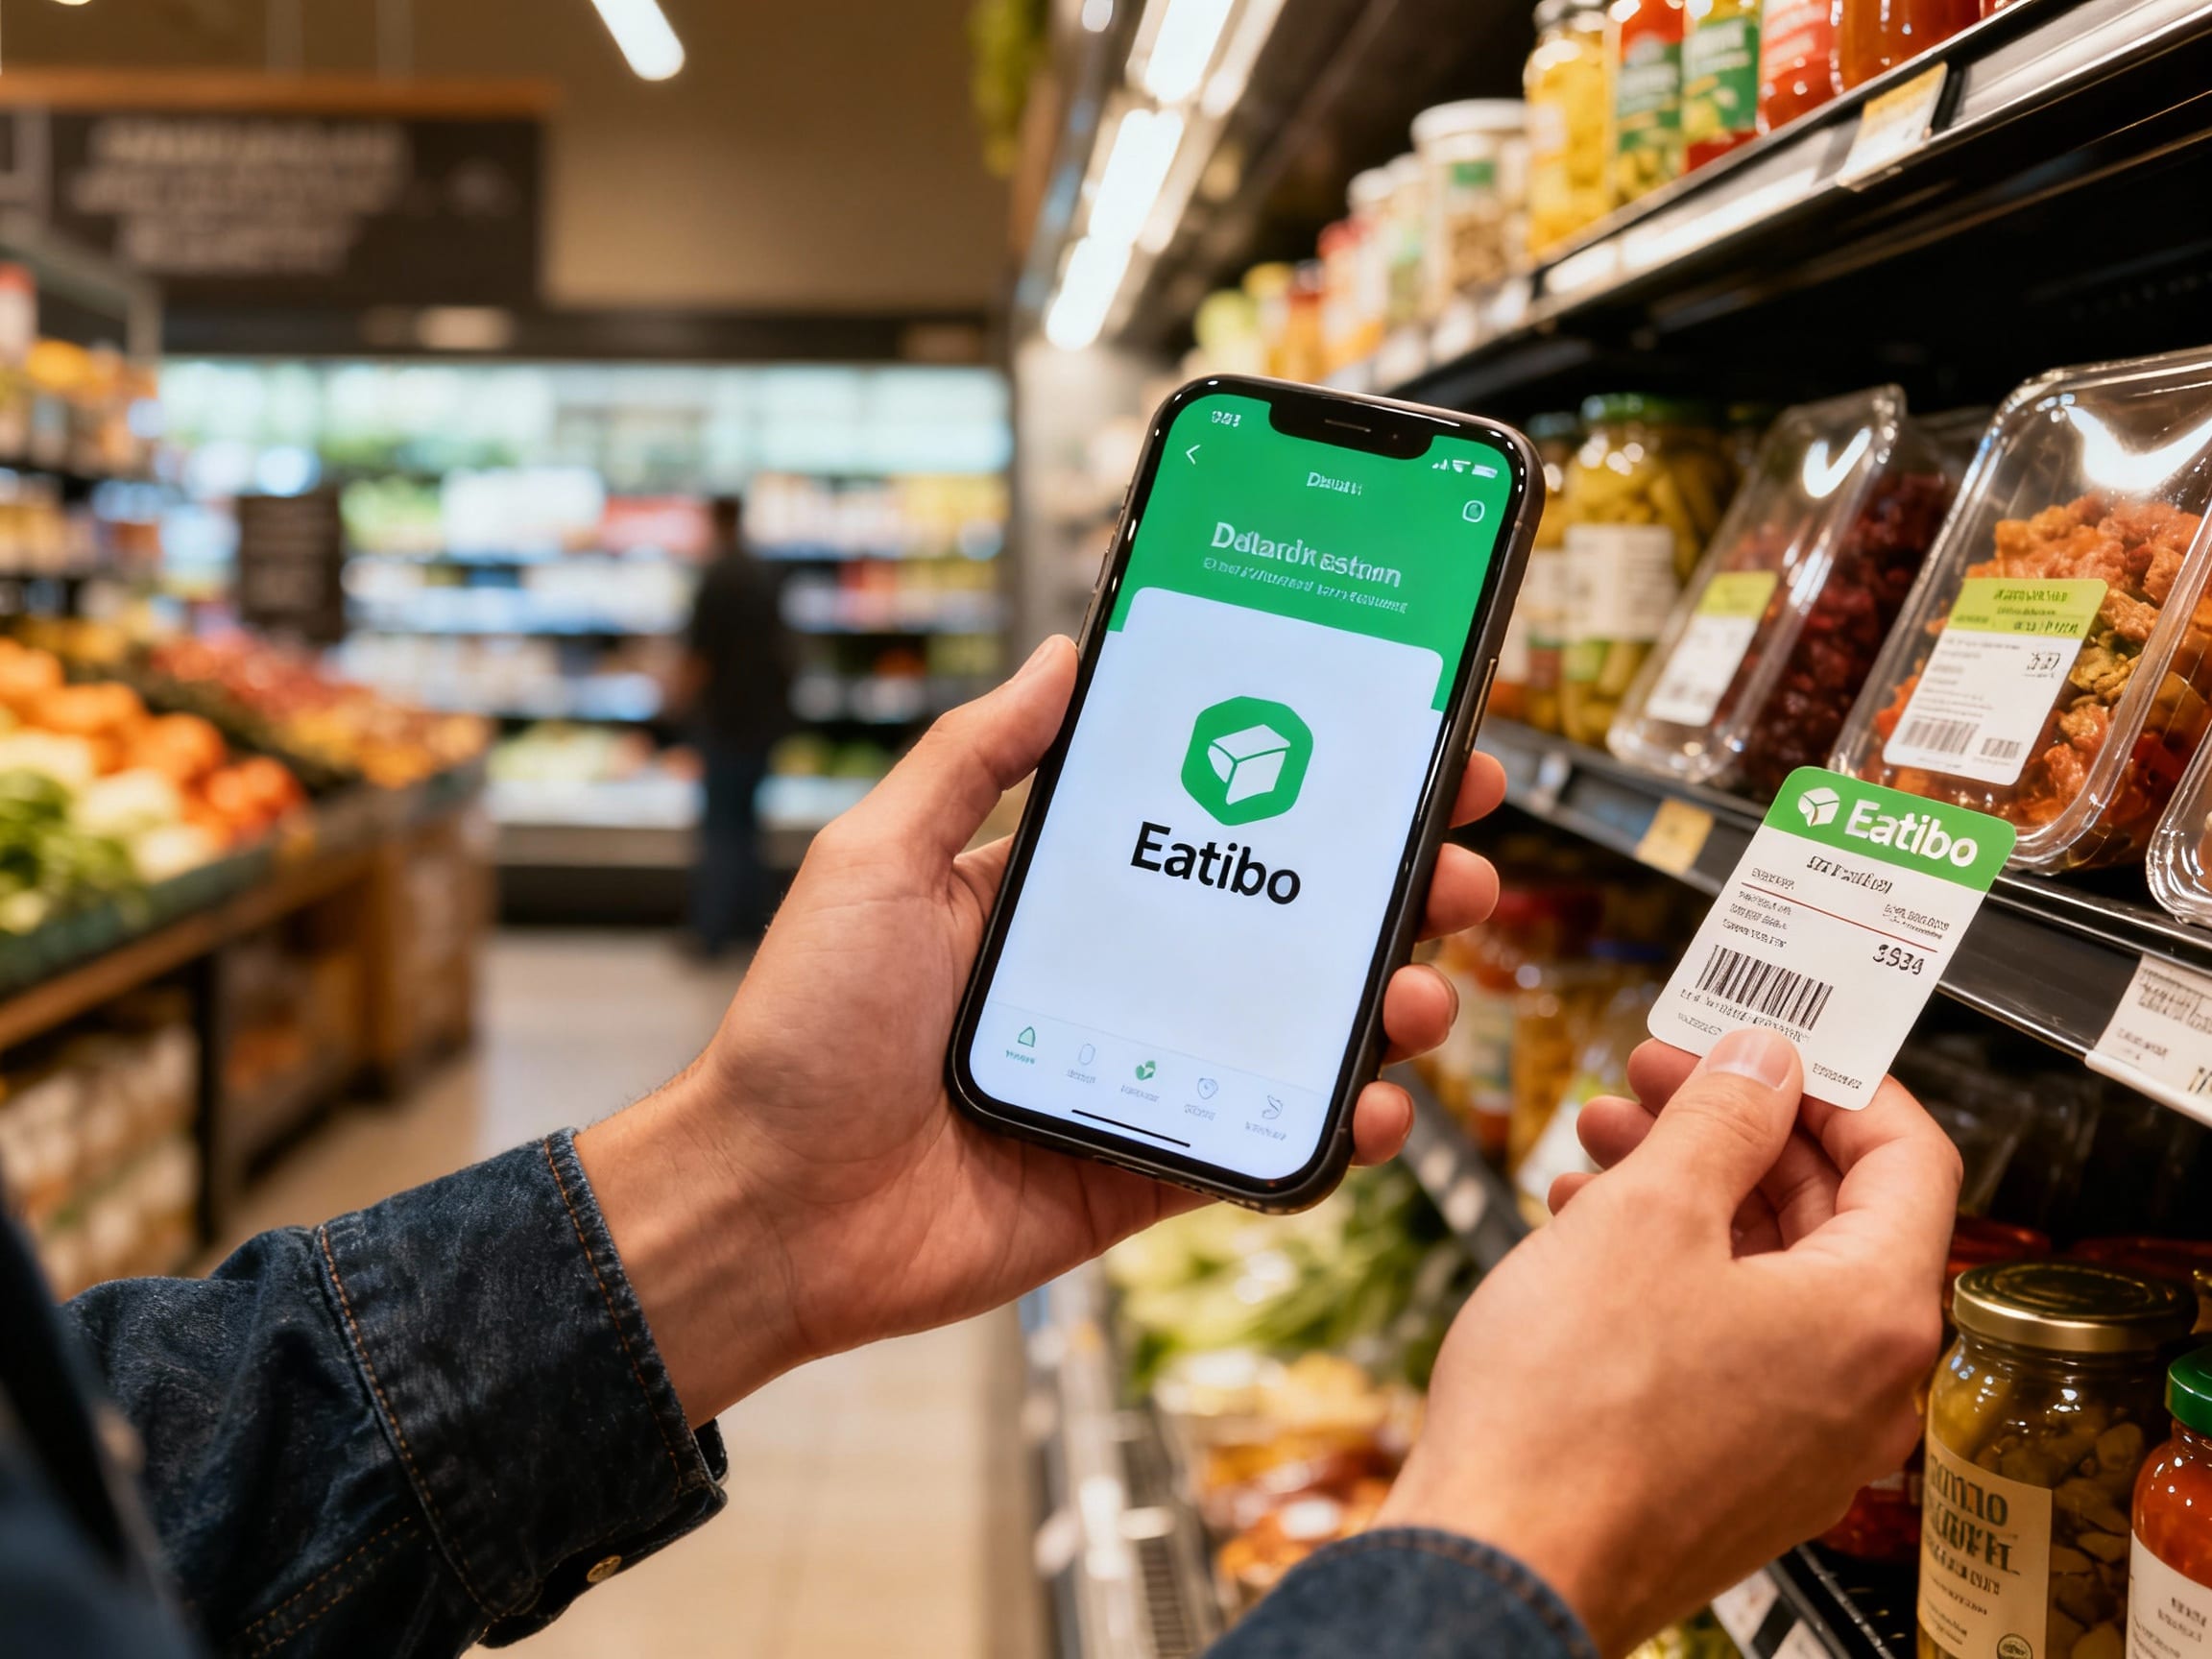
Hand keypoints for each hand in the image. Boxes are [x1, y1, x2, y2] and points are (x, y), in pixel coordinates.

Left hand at [580, 636, 1507, 1420]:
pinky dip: (1338, 1131)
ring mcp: (1140, 1073)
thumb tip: (1063, 651)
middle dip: (1384, 888)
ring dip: (1381, 1001)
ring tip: (1421, 984)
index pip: (1211, 819)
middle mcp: (1114, 975)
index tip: (1397, 746)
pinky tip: (1379, 1104)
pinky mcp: (1145, 1171)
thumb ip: (971, 757)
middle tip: (1455, 864)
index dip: (1308, 784)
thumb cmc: (803, 1030)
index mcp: (1058, 894)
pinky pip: (1266, 1147)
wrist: (768, 1209)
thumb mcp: (877, 858)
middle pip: (1280, 920)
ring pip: (1295, 1031)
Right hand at [1376, 1029, 1960, 1655]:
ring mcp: (1801, 1436)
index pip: (1907, 1154)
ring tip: (1605, 1143)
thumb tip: (1763, 1063)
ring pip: (1769, 1272)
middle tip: (1659, 1078)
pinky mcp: (1735, 1463)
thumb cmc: (1572, 1417)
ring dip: (1692, 1189)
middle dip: (1737, 1128)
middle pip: (1832, 1211)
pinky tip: (1590, 1228)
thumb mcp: (1648, 1213)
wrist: (1502, 1560)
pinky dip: (1673, 1266)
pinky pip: (1732, 1336)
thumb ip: (1722, 1118)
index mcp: (1874, 1317)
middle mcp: (1861, 1386)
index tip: (1767, 1040)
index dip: (1830, 1077)